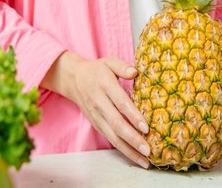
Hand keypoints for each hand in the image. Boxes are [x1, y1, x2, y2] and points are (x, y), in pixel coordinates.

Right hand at [41, 52, 150, 168]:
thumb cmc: (98, 70)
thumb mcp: (109, 61)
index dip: (133, 116)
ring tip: (144, 160)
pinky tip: (134, 156)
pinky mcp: (96, 124)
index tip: (146, 127)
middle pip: (117, 124)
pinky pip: (109, 138)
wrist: (74, 79)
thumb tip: (135, 72)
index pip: (121, 103)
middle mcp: (99, 103)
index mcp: (104, 85)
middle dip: (133, 139)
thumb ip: (122, 66)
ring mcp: (96, 116)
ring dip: (128, 150)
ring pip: (112, 136)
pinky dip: (122, 149)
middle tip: (148, 149)